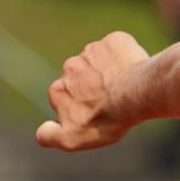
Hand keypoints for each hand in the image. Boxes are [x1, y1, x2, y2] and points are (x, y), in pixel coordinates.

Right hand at [36, 30, 150, 151]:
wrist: (138, 94)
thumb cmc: (107, 119)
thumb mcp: (72, 140)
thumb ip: (48, 136)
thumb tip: (41, 130)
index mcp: (57, 89)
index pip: (65, 95)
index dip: (81, 104)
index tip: (96, 111)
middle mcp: (69, 66)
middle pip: (81, 76)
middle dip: (93, 85)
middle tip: (113, 98)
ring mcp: (91, 51)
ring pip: (99, 61)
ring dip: (108, 70)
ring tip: (126, 85)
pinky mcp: (113, 41)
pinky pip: (117, 47)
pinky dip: (123, 56)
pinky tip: (133, 69)